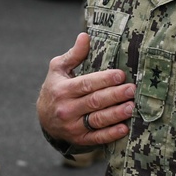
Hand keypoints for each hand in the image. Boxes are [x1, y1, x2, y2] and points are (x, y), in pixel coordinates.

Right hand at [36, 32, 135, 146]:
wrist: (44, 118)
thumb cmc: (55, 88)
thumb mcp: (58, 69)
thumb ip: (74, 54)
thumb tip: (85, 36)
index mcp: (63, 89)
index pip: (86, 84)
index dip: (104, 80)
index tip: (121, 75)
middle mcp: (66, 109)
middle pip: (94, 102)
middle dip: (115, 95)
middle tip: (132, 90)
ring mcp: (72, 126)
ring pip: (97, 120)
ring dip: (116, 114)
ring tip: (131, 107)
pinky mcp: (79, 139)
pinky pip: (96, 138)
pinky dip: (110, 134)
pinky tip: (124, 128)